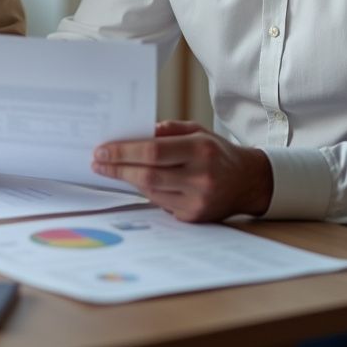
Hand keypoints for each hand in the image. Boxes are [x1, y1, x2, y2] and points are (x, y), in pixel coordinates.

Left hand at [91, 120, 272, 221]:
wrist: (248, 182)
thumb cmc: (217, 152)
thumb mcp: (197, 131)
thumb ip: (167, 130)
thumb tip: (135, 133)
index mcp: (200, 149)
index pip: (153, 151)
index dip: (124, 152)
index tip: (102, 150)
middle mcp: (200, 177)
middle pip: (148, 174)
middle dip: (118, 168)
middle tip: (98, 162)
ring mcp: (197, 201)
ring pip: (151, 191)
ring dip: (127, 180)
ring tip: (110, 169)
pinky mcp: (193, 217)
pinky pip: (159, 203)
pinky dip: (145, 191)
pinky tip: (135, 181)